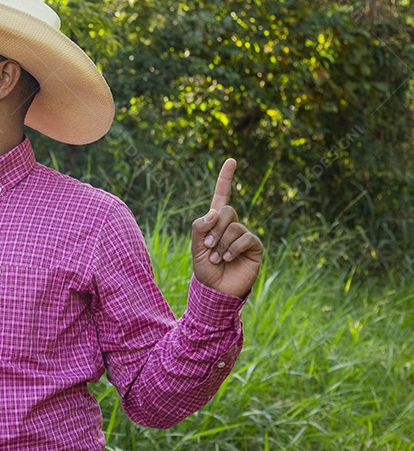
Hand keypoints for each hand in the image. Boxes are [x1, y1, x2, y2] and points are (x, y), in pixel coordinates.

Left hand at [191, 159, 262, 297]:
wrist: (216, 290)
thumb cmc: (205, 268)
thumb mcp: (195, 246)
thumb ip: (200, 226)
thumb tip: (215, 212)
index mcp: (216, 222)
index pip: (222, 195)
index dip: (226, 178)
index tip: (231, 160)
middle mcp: (232, 225)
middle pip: (226, 211)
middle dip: (214, 229)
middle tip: (208, 247)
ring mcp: (244, 235)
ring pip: (234, 226)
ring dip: (222, 243)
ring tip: (217, 258)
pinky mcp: (254, 246)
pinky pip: (245, 238)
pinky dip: (234, 248)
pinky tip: (229, 259)